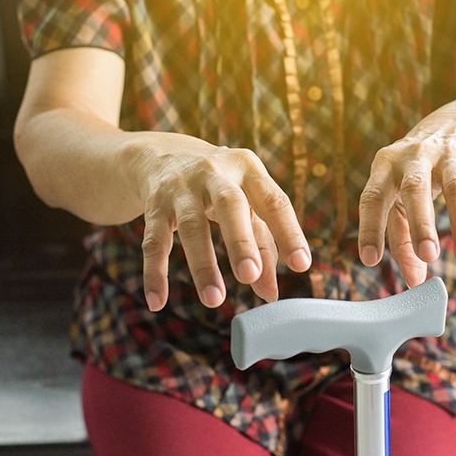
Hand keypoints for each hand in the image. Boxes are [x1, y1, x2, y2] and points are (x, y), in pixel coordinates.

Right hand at [134, 138, 311, 310]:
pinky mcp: (154, 203)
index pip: (274, 201)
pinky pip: (154, 240)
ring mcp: (181, 186)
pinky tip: (158, 301)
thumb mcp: (246, 204)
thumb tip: (270, 293)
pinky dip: (155, 272)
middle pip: (229, 204)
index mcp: (249, 170)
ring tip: (214, 300)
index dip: (289, 232)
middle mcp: (215, 172)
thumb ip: (263, 246)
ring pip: (191, 225)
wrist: (162, 155)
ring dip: (202, 264)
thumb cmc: (220, 186)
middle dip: (240, 241)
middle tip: (249, 275)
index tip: (301, 265)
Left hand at [357, 107, 455, 287]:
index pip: (373, 196)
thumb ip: (401, 237)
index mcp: (386, 166)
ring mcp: (450, 155)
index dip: (371, 227)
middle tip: (428, 257)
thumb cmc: (417, 171)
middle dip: (421, 224)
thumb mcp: (400, 196)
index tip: (370, 260)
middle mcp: (416, 156)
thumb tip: (413, 281)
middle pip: (416, 189)